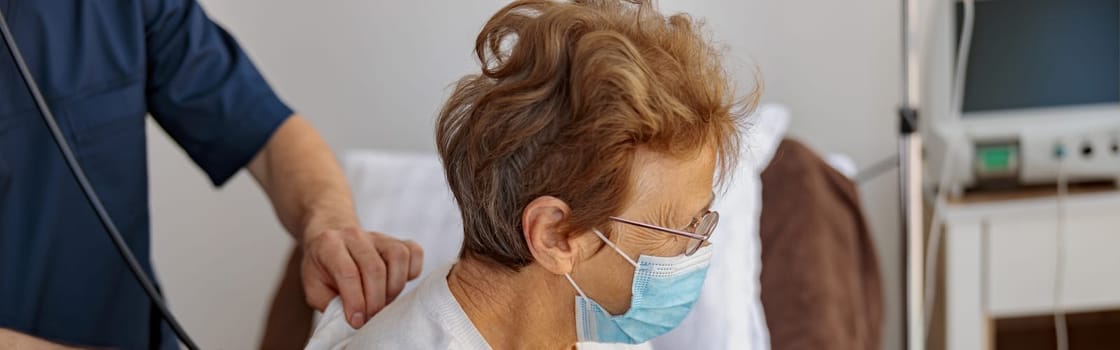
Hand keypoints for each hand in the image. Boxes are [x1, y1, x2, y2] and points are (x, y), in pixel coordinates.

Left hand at [300, 228, 422, 327]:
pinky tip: (397, 283)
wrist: (330, 240)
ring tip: (383, 300)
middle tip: (370, 317)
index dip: (355, 301)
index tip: (357, 321)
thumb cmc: (322, 269)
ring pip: (398, 257)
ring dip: (394, 287)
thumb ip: (330, 304)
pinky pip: (414, 252)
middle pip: (375, 268)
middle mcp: (355, 236)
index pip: (348, 272)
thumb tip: (356, 319)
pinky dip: (411, 271)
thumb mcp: (314, 288)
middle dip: (375, 301)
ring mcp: (378, 236)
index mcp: (329, 245)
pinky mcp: (396, 240)